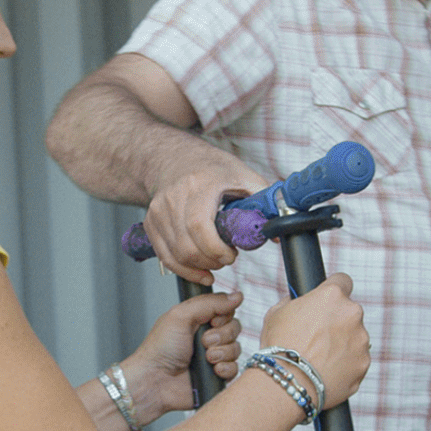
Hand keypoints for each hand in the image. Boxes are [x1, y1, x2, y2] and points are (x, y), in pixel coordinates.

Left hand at [120, 291, 244, 417]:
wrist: (155, 380)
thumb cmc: (160, 348)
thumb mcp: (181, 315)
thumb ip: (210, 303)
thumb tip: (237, 296)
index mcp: (198, 320)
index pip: (226, 310)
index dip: (223, 315)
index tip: (211, 321)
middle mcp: (207, 337)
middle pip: (234, 328)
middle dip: (221, 335)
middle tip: (204, 342)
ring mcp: (214, 356)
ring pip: (236, 348)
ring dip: (222, 352)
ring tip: (206, 358)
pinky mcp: (217, 375)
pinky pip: (235, 368)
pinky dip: (225, 368)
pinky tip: (212, 370)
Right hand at [142, 162, 269, 283]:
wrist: (175, 159)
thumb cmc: (211, 168)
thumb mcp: (243, 175)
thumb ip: (264, 200)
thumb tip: (279, 230)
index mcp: (198, 185)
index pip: (199, 225)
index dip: (215, 249)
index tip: (232, 255)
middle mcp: (173, 198)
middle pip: (186, 246)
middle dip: (211, 261)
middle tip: (227, 259)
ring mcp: (158, 212)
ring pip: (175, 255)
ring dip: (198, 267)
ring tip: (215, 263)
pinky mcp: (151, 223)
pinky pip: (164, 256)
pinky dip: (182, 269)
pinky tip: (199, 271)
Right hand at [258, 273, 369, 407]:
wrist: (287, 384)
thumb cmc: (278, 348)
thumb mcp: (276, 313)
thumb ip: (293, 302)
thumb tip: (297, 301)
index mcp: (332, 295)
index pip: (343, 280)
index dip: (333, 291)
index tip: (328, 301)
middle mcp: (352, 314)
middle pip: (349, 312)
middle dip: (337, 322)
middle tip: (316, 337)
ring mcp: (362, 340)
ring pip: (355, 337)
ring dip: (342, 344)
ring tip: (318, 359)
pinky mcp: (364, 363)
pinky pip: (356, 360)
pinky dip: (345, 365)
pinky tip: (325, 372)